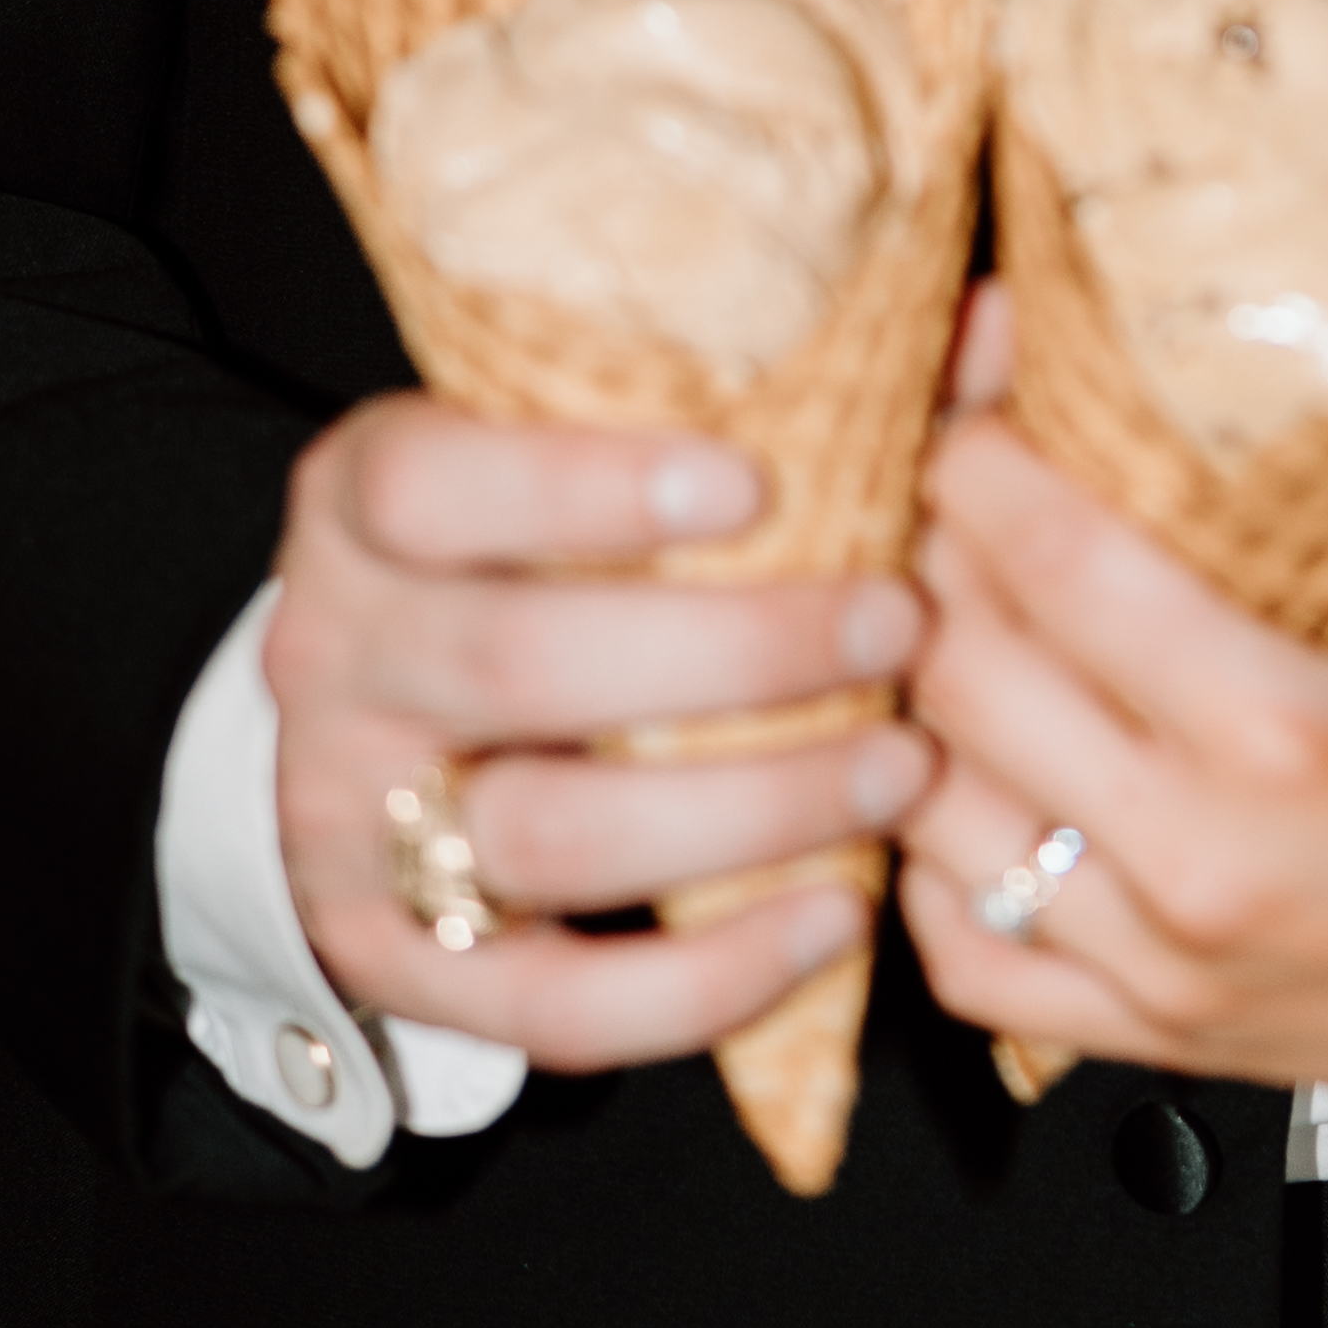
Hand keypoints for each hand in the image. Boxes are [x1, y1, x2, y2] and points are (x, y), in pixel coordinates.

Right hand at [268, 395, 936, 1072]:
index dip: (584, 485)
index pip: (428, 482)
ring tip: (902, 763)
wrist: (370, 725)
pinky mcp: (405, 965)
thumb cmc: (527, 551)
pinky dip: (705, 979)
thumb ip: (785, 390)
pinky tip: (834, 916)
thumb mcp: (586, 454)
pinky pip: (553, 1006)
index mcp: (361, 505)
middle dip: (734, 652)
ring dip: (750, 806)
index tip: (756, 480)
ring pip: (547, 833)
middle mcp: (334, 659)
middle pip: (517, 661)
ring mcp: (351, 826)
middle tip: (899, 621)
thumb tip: (993, 322)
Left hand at [895, 410, 1327, 1116]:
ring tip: (948, 623)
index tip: (969, 393)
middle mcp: (1201, 860)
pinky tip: (974, 793)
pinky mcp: (1163, 1042)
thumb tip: (1182, 432)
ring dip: (919, 703)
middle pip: (961, 673)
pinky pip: (970, 959)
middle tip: (953, 486)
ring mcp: (1167, 968)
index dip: (981, 452)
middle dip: (933, 553)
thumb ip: (1309, 532)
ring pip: (932, 812)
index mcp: (1285, 731)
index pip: (1055, 561)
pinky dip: (939, 868)